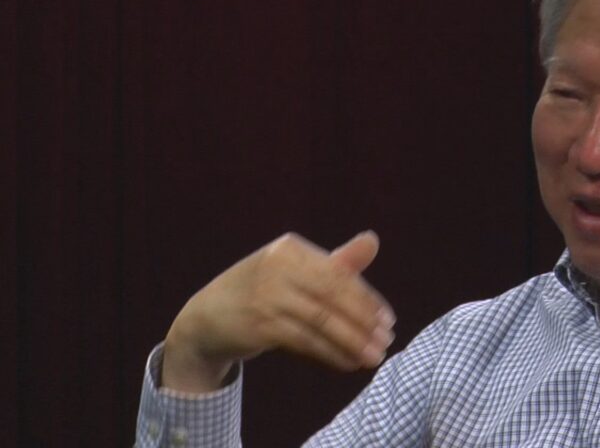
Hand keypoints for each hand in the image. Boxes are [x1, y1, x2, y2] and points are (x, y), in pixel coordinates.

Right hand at [161, 231, 394, 392]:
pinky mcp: (259, 325)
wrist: (206, 318)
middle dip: (364, 321)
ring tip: (374, 357)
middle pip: (332, 296)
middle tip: (386, 342)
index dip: (366, 298)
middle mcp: (278, 267)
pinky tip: (347, 362)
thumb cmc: (261, 291)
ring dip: (352, 342)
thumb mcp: (294, 271)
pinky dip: (330, 353)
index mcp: (290, 249)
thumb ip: (335, 262)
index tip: (388, 320)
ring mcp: (266, 296)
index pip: (338, 274)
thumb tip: (373, 241)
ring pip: (321, 321)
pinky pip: (305, 341)